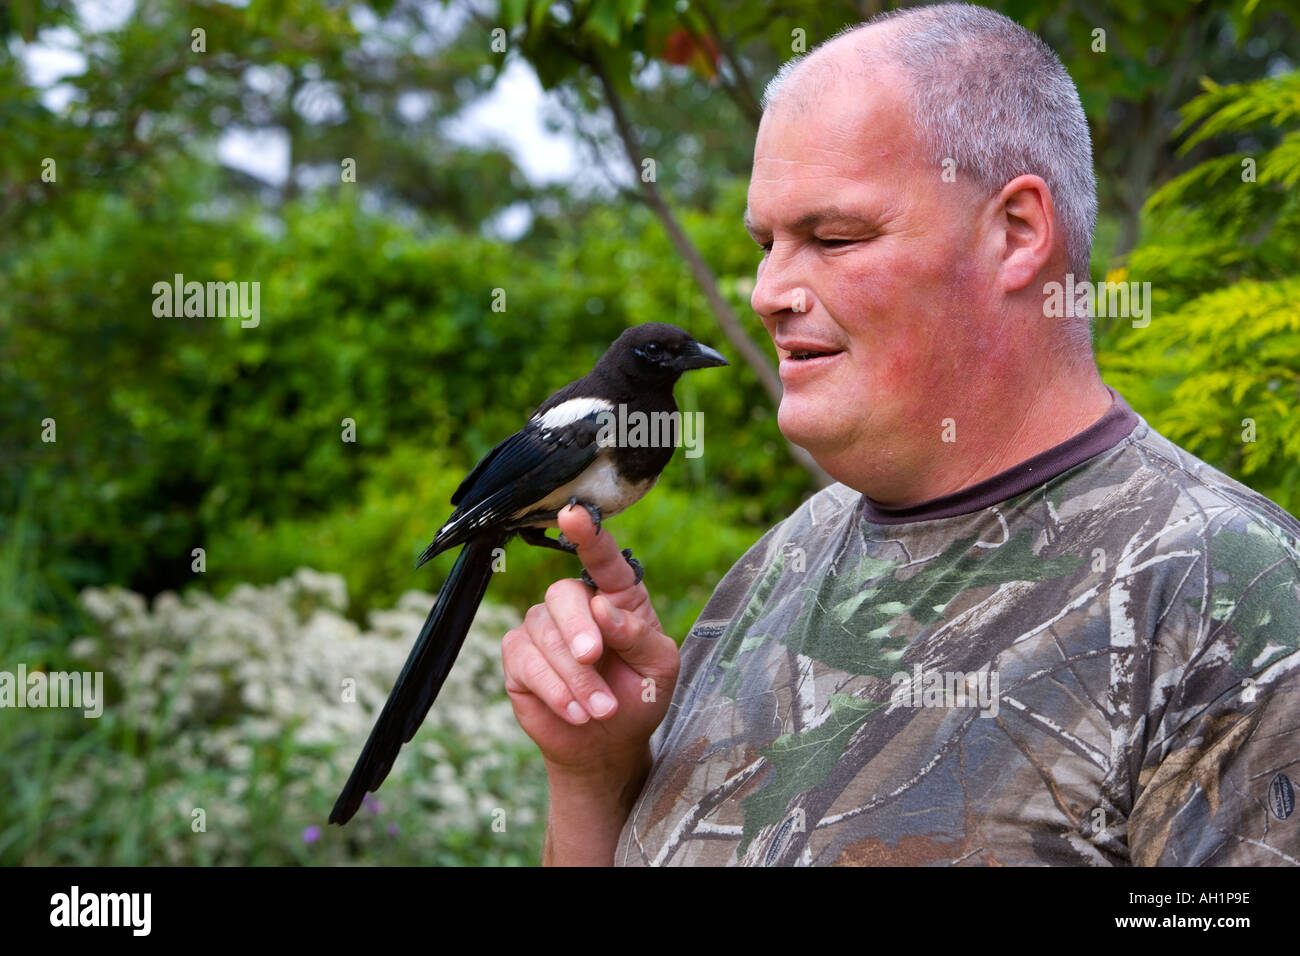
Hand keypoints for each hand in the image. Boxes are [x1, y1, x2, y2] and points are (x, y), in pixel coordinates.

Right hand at [501, 504, 679, 785]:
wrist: (610, 745)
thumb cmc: (639, 695)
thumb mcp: (659, 667)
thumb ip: (638, 635)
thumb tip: (603, 607)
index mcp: (617, 595)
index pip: (601, 557)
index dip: (587, 533)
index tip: (573, 514)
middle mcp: (576, 604)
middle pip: (563, 594)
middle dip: (578, 629)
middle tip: (594, 659)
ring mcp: (543, 628)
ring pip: (544, 633)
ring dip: (575, 677)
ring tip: (600, 709)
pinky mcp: (520, 658)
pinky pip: (525, 661)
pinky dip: (554, 689)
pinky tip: (576, 712)